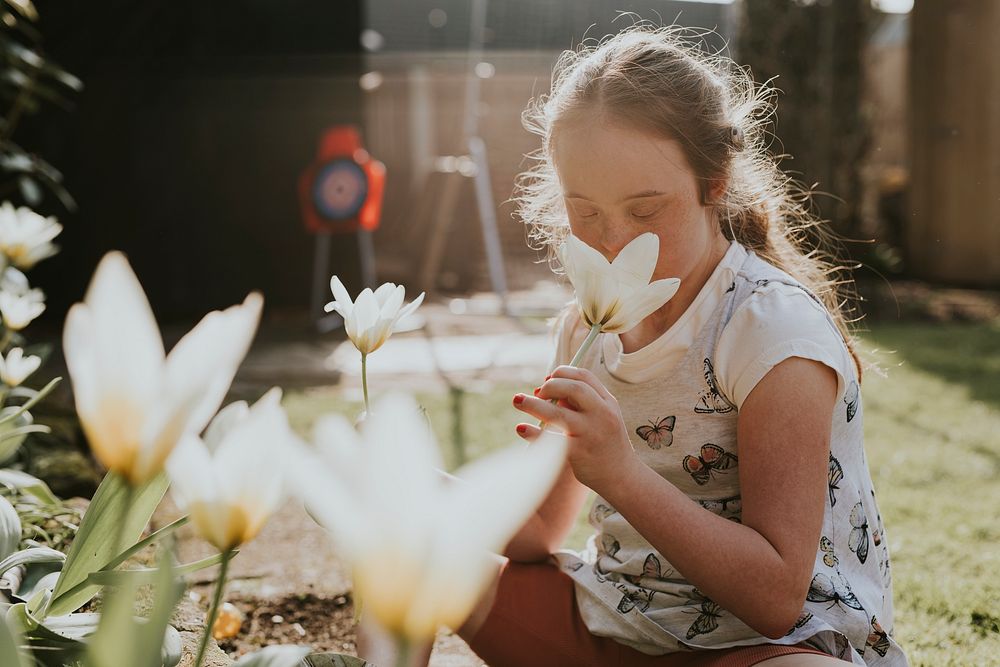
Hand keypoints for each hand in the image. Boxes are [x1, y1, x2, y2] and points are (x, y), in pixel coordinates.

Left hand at [513, 365, 636, 492]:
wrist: (622, 477)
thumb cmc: (605, 443)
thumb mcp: (601, 417)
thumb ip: (579, 403)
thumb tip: (545, 392)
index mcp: (607, 402)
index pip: (584, 376)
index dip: (562, 373)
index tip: (548, 379)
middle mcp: (602, 415)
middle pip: (573, 389)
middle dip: (550, 386)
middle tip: (538, 393)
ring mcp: (591, 434)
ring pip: (559, 414)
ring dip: (534, 405)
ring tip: (517, 400)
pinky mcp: (579, 453)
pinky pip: (552, 441)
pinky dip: (534, 434)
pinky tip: (521, 428)